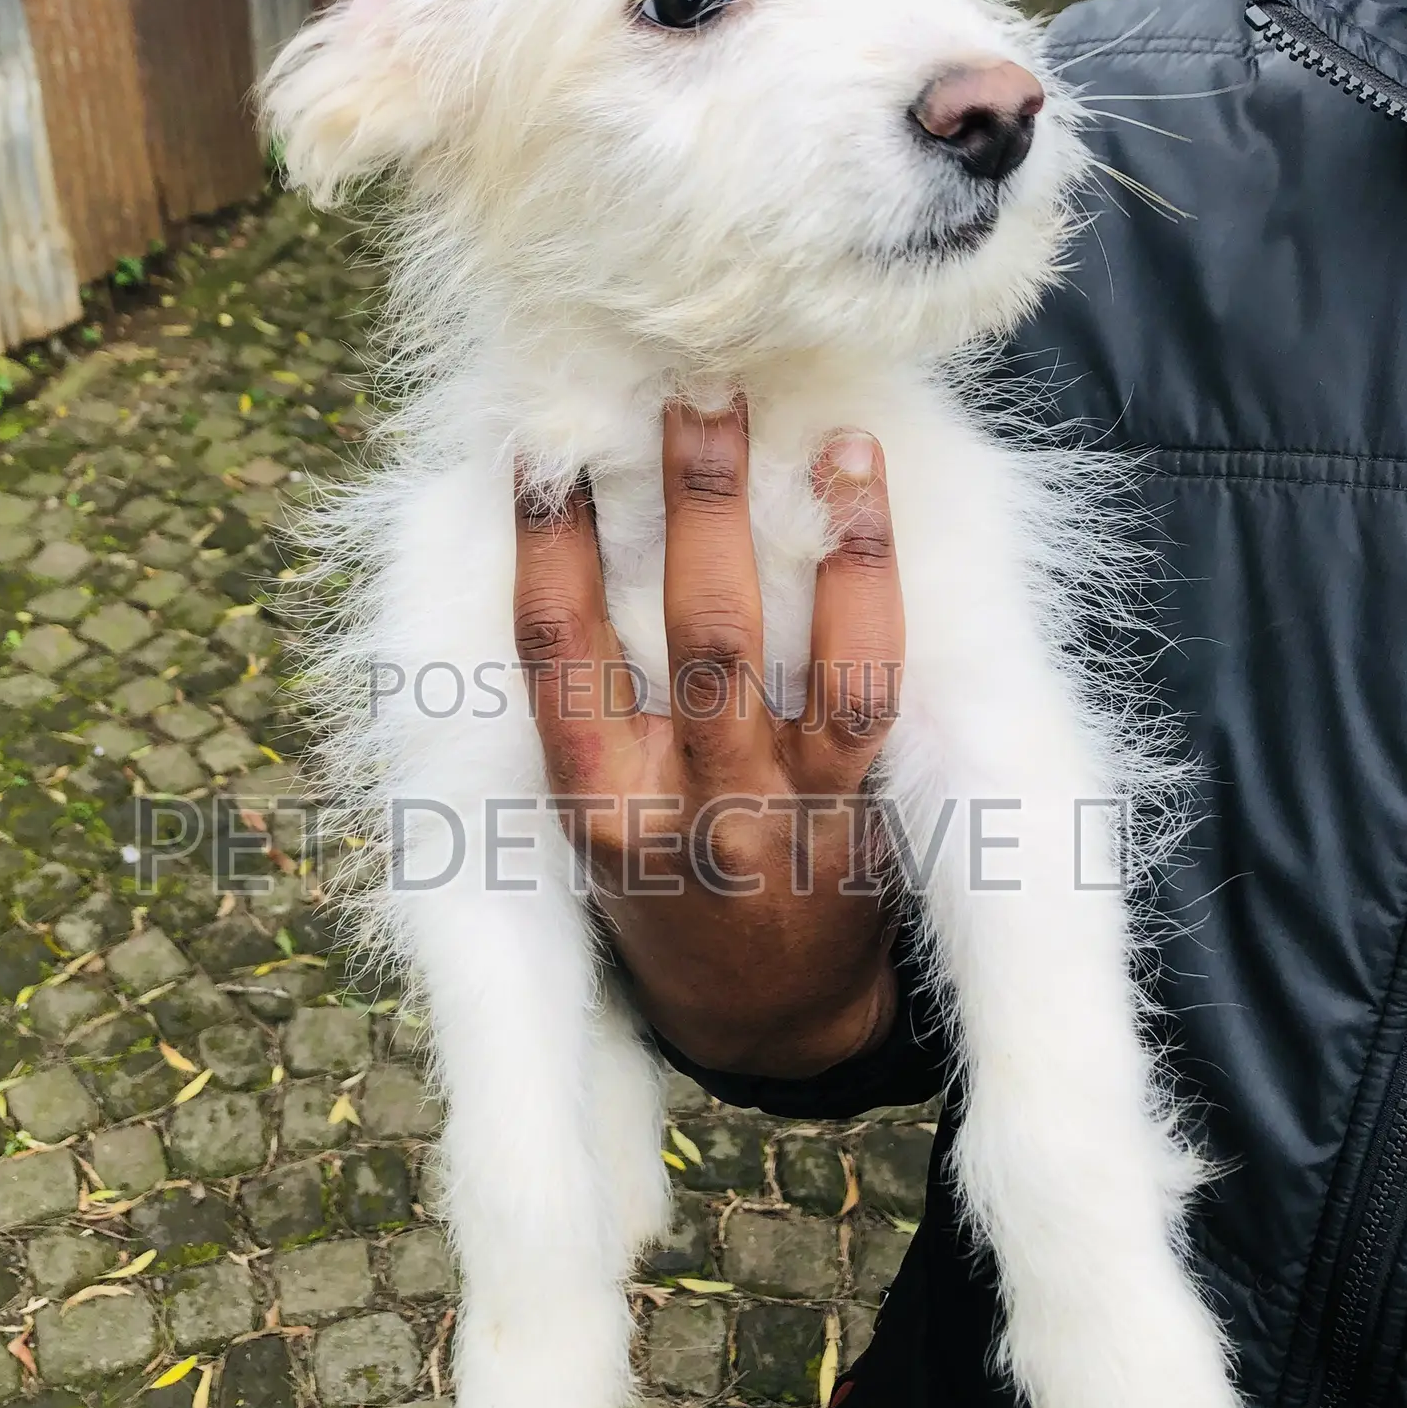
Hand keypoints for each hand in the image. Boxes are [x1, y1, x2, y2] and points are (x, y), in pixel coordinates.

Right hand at [513, 400, 906, 1076]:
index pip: (553, 654)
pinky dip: (865, 572)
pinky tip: (861, 486)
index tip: (541, 449)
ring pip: (761, 644)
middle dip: (681, 501)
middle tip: (687, 386)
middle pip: (676, 630)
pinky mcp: (851, 803)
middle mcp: (677, 802)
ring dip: (761, 517)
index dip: (544, 547)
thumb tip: (575, 545)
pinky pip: (865, 676)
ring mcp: (771, 803)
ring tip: (764, 411)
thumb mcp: (592, 826)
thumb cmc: (665, 894)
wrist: (767, 1021)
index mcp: (591, 803)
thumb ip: (585, 711)